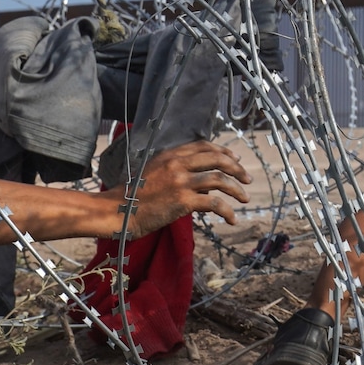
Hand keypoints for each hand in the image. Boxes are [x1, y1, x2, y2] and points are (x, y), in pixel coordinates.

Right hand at [111, 140, 251, 236]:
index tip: (235, 158)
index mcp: (170, 155)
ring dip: (236, 189)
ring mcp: (181, 181)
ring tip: (245, 198)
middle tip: (247, 179)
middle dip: (237, 168)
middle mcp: (177, 164)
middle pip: (217, 159)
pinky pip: (214, 203)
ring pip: (219, 179)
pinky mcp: (182, 201)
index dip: (223, 151)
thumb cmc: (133, 196)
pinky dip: (227, 211)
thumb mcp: (154, 174)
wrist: (116, 211)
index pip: (204, 146)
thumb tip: (206, 183)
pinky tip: (232, 219)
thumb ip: (177, 171)